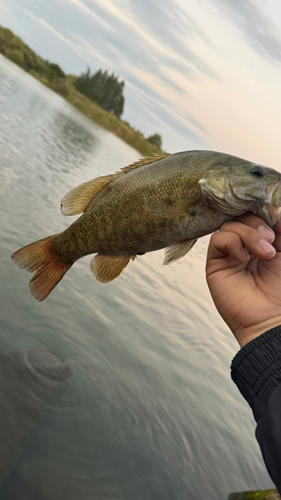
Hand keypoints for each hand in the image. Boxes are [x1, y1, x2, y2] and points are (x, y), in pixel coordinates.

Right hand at [206, 214, 280, 347]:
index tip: (275, 214)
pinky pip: (218, 239)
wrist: (271, 317)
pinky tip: (244, 258)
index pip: (257, 214)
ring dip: (249, 235)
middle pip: (242, 216)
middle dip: (258, 223)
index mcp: (264, 240)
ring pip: (230, 225)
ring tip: (263, 254)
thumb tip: (276, 206)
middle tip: (271, 240)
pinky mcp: (216, 262)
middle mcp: (245, 244)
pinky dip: (233, 243)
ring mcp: (230, 253)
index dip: (264, 210)